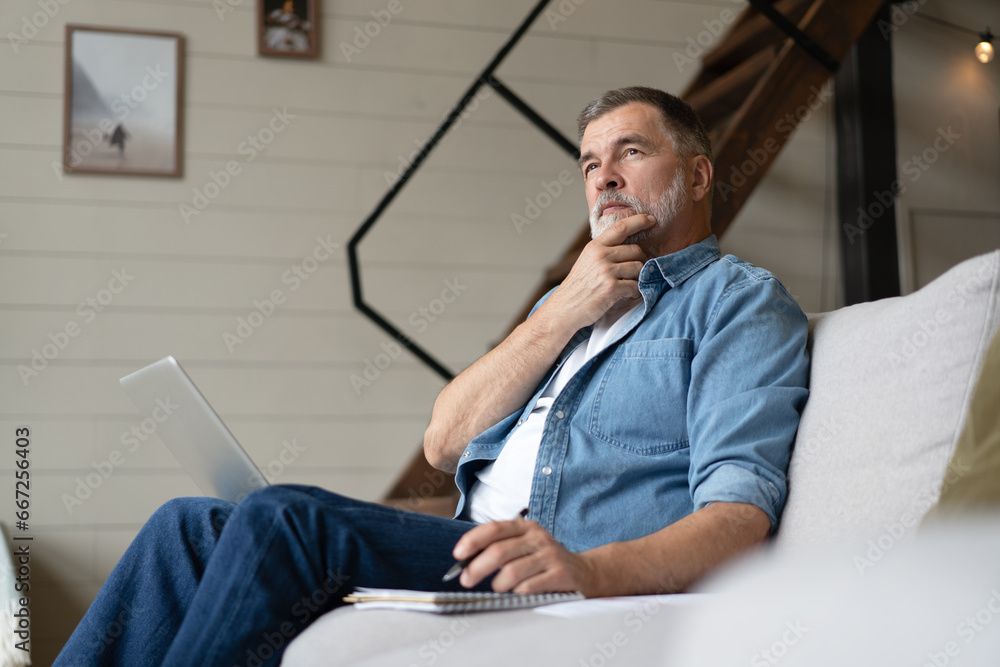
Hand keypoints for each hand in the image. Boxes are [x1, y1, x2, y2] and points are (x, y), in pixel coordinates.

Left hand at [452, 516, 596, 595]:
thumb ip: (500, 548)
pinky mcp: (560, 574)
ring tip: (497, 588)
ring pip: (512, 571)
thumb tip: (465, 561)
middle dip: (477, 568)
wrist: (585, 571)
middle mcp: (537, 537)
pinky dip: (517, 592)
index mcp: (525, 527)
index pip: (493, 529)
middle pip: (499, 551)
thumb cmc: (544, 560)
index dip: (473, 541)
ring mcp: (550, 555)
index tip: (458, 555)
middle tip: (466, 580)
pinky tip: (518, 592)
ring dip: (497, 584)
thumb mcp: (525, 545)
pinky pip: (529, 586)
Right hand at [538, 214, 653, 331]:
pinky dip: (635, 292)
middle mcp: (600, 256)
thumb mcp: (586, 262)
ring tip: (630, 285)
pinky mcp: (612, 288)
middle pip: (636, 250)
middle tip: (636, 272)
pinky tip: (627, 295)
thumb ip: (603, 252)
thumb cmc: (577, 288)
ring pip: (639, 268)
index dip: (639, 221)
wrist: (563, 310)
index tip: (651, 219)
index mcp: (594, 247)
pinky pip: (636, 286)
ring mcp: (606, 271)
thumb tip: (627, 248)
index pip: (620, 227)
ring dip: (638, 278)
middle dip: (641, 261)